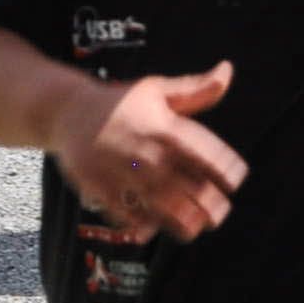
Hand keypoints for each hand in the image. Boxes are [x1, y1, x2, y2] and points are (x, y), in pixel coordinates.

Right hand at [50, 62, 245, 239]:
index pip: (203, 150)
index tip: (237, 179)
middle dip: (208, 202)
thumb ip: (196, 88)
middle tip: (221, 212)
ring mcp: (121, 170)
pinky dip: (140, 224)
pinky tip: (154, 230)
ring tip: (196, 227)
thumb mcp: (157, 89)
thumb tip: (227, 71)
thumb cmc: (119, 102)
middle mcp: (144, 149)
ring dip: (180, 220)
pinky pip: (124, 212)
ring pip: (158, 203)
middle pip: (184, 183)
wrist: (66, 111)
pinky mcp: (99, 186)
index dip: (224, 167)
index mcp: (162, 125)